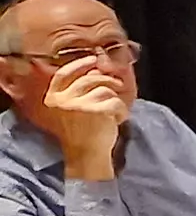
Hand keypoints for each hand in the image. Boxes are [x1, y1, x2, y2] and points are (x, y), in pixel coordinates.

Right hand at [38, 56, 127, 176]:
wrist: (85, 156)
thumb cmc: (80, 133)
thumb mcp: (70, 110)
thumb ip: (75, 92)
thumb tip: (95, 70)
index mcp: (53, 98)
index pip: (63, 74)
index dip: (79, 64)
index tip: (93, 59)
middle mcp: (63, 100)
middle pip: (90, 78)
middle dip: (108, 80)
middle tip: (117, 86)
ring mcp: (79, 105)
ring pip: (105, 89)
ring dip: (115, 99)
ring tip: (114, 111)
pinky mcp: (96, 111)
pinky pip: (116, 102)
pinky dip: (122, 110)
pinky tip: (118, 119)